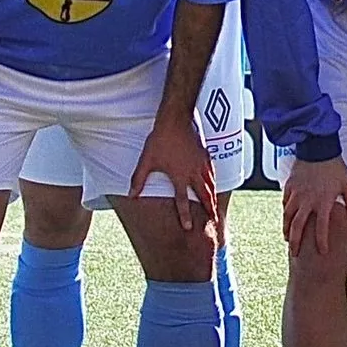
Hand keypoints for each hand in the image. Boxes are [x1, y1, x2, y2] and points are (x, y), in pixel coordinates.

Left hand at [131, 111, 215, 231]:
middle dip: (209, 210)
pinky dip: (214, 181)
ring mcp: (201, 163)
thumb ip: (138, 179)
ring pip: (211, 185)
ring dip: (213, 197)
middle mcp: (193, 173)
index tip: (189, 228)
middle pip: (204, 195)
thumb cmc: (160, 139)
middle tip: (213, 221)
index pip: (182, 201)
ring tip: (215, 207)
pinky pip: (212, 172)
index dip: (185, 216)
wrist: (177, 118)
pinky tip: (214, 183)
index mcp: (179, 177)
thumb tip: (131, 195)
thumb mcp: (147, 160)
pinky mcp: (205, 154)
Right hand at [282, 155, 346, 256]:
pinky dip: (285, 213)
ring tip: (287, 239)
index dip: (322, 243)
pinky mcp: (289, 186)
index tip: (322, 253)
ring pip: (288, 217)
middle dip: (296, 243)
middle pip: (298, 227)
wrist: (318, 148)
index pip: (322, 229)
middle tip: (295, 254)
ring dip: (287, 230)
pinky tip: (287, 218)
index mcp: (323, 202)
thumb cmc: (335, 167)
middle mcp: (307, 201)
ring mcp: (296, 194)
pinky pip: (285, 203)